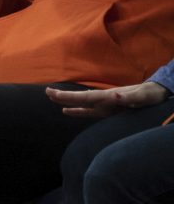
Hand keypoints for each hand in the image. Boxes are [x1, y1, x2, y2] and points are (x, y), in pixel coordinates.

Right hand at [47, 81, 169, 117]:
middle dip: (63, 95)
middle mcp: (103, 99)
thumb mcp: (140, 97)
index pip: (84, 97)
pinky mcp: (108, 110)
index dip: (69, 96)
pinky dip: (76, 110)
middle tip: (46, 91)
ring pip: (80, 103)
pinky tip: (66, 111)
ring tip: (51, 97)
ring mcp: (104, 104)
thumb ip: (127, 97)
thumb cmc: (149, 95)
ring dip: (66, 101)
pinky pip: (88, 111)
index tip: (54, 93)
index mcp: (108, 97)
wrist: (156, 94)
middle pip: (79, 98)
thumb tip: (113, 95)